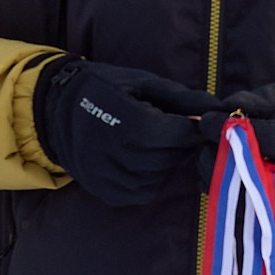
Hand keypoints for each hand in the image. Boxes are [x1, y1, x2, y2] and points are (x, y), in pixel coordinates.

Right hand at [32, 57, 219, 206]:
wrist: (55, 108)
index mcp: (128, 120)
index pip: (179, 135)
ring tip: (151, 144)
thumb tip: (219, 111)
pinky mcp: (103, 191)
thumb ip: (182, 98)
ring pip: (158, 176)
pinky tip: (138, 161)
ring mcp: (107, 175)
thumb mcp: (142, 82)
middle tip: (172, 131)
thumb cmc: (104, 88)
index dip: (192, 129)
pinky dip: (148, 179)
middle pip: (170, 157)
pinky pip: (141, 192)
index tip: (191, 122)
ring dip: (163, 162)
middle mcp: (116, 152)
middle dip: (179, 145)